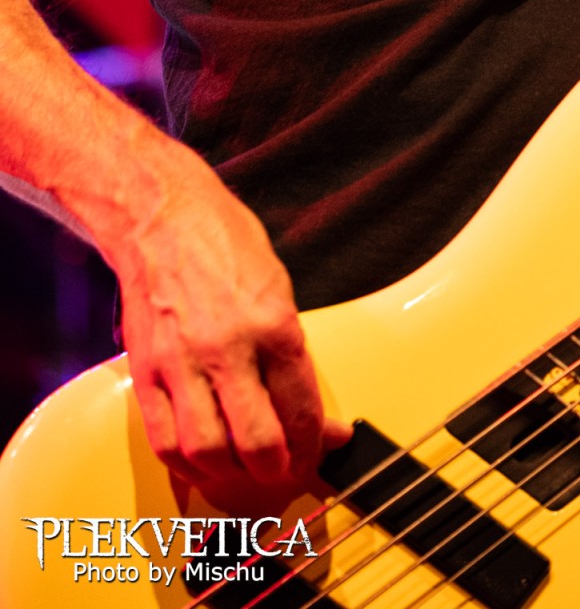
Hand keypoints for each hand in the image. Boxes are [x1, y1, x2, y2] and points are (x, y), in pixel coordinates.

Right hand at [107, 144, 351, 491]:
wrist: (162, 215)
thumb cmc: (225, 243)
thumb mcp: (278, 285)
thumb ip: (290, 349)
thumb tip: (309, 404)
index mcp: (272, 323)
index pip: (301, 406)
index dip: (316, 442)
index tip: (323, 448)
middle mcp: (227, 348)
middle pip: (256, 441)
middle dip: (279, 469)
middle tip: (287, 470)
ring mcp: (181, 363)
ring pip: (207, 451)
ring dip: (232, 474)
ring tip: (247, 471)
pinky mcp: (145, 371)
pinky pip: (164, 439)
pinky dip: (186, 463)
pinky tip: (204, 461)